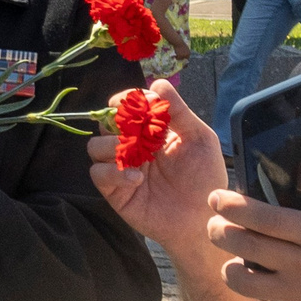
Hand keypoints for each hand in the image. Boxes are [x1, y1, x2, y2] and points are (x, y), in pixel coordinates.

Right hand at [86, 81, 225, 260]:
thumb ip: (179, 111)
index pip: (127, 107)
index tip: (131, 101)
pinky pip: (99, 174)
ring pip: (96, 147)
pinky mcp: (115, 191)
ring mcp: (121, 168)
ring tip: (134, 155)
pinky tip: (136, 178)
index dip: (125, 100)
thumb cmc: (205, 177)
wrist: (203, 217)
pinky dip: (114, 172)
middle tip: (133, 128)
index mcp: (152, 130)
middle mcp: (132, 146)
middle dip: (115, 122)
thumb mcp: (199, 138)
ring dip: (111, 146)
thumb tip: (157, 83)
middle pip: (105, 124)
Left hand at [205, 181, 300, 300]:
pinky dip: (266, 290)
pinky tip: (275, 280)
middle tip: (213, 225)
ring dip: (230, 267)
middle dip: (217, 232)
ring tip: (233, 258)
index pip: (263, 218)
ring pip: (242, 283)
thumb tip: (296, 175)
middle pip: (243, 247)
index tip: (215, 198)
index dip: (231, 207)